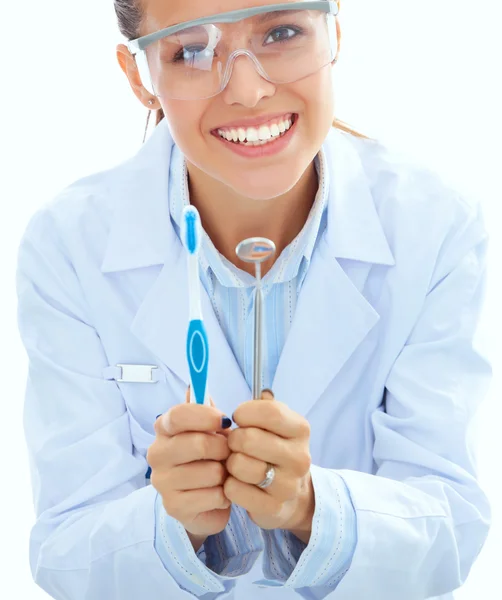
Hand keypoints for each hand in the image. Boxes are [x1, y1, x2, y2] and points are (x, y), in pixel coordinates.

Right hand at [147, 389, 232, 545]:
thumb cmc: (210, 458)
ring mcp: (163, 482)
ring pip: (210, 472)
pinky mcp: (174, 507)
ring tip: (222, 475)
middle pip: (196, 443)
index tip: (224, 421)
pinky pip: (212, 496)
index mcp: (164, 429)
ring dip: (224, 474)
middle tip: (227, 453)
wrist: (205, 501)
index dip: (204, 416)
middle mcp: (157, 454)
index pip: (178, 415)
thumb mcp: (210, 430)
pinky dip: (224, 495)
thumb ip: (204, 409)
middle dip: (222, 448)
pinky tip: (219, 494)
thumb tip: (194, 384)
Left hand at [223, 390, 313, 533]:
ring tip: (236, 464)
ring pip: (239, 465)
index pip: (269, 412)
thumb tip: (205, 391)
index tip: (238, 418)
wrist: (292, 494)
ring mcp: (289, 485)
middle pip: (249, 439)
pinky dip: (229, 485)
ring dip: (230, 464)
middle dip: (233, 440)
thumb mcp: (273, 424)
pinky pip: (234, 490)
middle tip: (235, 444)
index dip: (244, 413)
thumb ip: (254, 406)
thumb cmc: (274, 450)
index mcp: (300, 429)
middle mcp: (300, 456)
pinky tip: (238, 483)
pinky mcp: (274, 507)